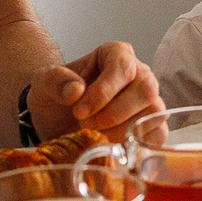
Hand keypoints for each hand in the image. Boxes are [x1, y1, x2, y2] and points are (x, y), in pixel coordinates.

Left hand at [29, 42, 162, 138]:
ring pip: (153, 113)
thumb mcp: (44, 82)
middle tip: (86, 125)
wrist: (56, 121)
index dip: (104, 90)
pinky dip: (136, 146)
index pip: (122, 66)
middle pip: (146, 89)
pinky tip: (111, 146)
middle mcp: (138, 74)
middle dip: (115, 113)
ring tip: (96, 136)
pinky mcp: (150, 127)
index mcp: (116, 54)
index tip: (79, 111)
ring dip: (123, 130)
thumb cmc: (56, 95)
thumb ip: (55, 80)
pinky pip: (157, 136)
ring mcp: (148, 101)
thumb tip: (76, 90)